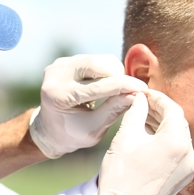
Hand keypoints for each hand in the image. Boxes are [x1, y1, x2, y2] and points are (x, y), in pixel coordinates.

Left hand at [29, 54, 146, 158]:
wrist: (49, 129)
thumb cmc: (72, 134)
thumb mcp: (93, 130)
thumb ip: (113, 110)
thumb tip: (137, 94)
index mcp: (58, 96)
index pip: (98, 86)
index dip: (124, 86)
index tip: (144, 90)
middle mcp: (55, 76)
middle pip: (96, 64)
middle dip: (119, 75)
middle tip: (133, 88)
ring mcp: (58, 66)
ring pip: (97, 59)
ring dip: (114, 72)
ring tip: (121, 89)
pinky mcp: (64, 62)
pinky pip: (93, 60)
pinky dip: (106, 70)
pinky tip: (110, 84)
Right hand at [95, 90, 193, 194]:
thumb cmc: (121, 176)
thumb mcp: (125, 137)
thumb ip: (135, 112)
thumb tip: (139, 98)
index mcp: (177, 141)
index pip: (172, 108)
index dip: (156, 97)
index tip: (142, 92)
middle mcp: (189, 154)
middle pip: (178, 122)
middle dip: (160, 110)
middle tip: (141, 102)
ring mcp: (188, 168)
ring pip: (178, 137)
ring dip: (162, 125)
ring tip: (141, 118)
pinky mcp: (182, 179)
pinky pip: (178, 152)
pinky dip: (165, 141)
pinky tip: (147, 138)